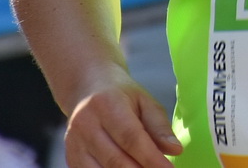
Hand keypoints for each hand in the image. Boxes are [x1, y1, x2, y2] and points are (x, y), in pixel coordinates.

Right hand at [64, 71, 182, 167]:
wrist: (87, 88)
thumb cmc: (121, 95)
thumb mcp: (145, 101)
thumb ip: (159, 126)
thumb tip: (175, 150)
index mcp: (106, 104)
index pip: (131, 138)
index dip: (151, 158)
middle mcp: (85, 124)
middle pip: (116, 160)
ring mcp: (74, 143)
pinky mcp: (71, 157)